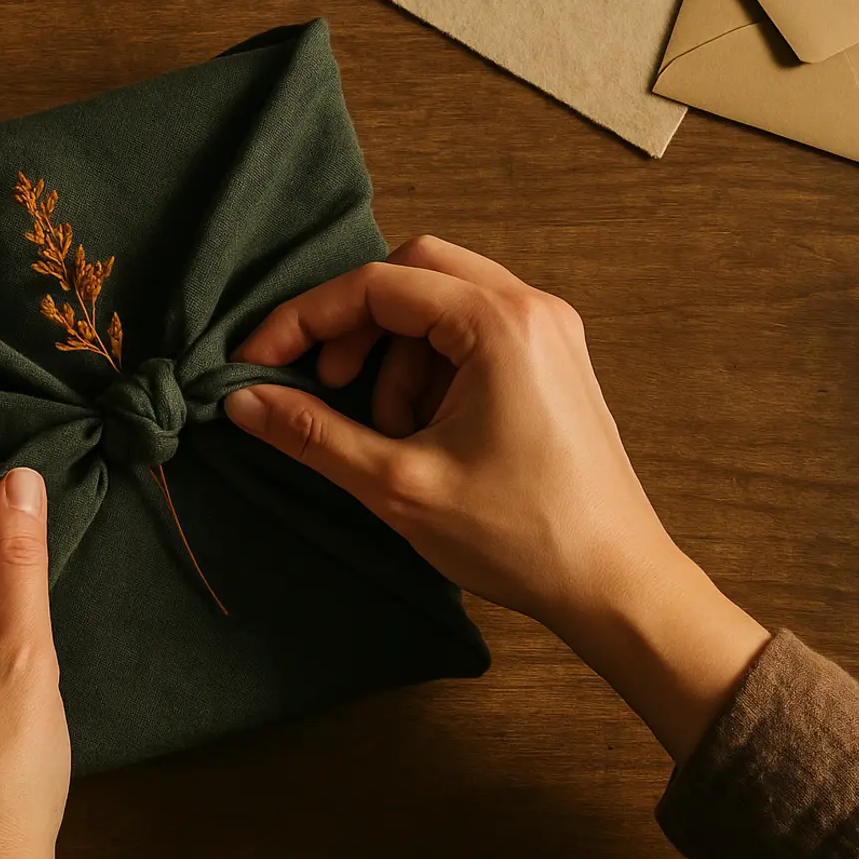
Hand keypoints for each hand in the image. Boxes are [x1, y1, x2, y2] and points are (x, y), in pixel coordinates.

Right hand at [224, 236, 768, 760]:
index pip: (377, 284)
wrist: (616, 586)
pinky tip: (424, 434)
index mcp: (499, 325)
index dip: (304, 320)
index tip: (255, 364)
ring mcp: (548, 331)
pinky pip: (468, 334)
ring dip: (392, 356)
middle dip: (353, 326)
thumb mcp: (397, 486)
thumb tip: (242, 401)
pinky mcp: (551, 361)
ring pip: (437, 303)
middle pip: (410, 272)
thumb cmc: (520, 537)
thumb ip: (313, 434)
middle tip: (326, 386)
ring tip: (389, 433)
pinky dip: (429, 370)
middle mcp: (530, 308)